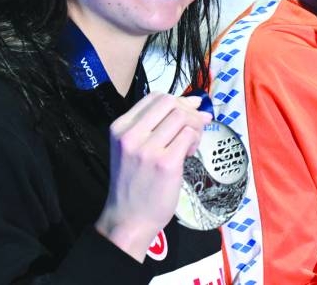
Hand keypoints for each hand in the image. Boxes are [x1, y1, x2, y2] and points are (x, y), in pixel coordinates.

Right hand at [95, 92, 211, 259]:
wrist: (128, 219)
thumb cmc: (134, 183)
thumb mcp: (132, 147)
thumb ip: (153, 126)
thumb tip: (192, 103)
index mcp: (120, 127)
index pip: (155, 97)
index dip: (178, 99)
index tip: (190, 108)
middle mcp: (131, 135)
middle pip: (170, 102)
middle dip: (189, 110)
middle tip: (196, 126)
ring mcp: (148, 149)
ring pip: (182, 117)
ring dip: (195, 126)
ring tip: (190, 144)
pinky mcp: (165, 163)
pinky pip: (189, 135)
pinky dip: (195, 140)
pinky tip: (189, 154)